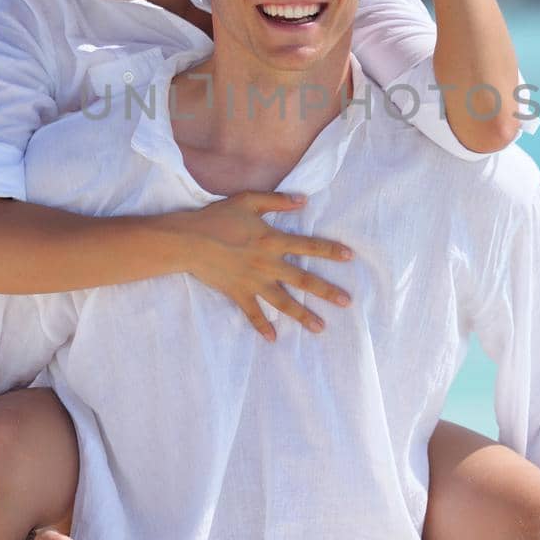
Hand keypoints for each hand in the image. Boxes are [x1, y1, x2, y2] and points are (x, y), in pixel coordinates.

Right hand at [171, 191, 353, 340]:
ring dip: (302, 315)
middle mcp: (267, 264)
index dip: (330, 250)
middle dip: (326, 291)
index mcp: (272, 240)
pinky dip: (262, 327)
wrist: (189, 240)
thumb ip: (277, 201)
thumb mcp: (248, 201)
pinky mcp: (238, 293)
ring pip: (283, 302)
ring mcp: (253, 282)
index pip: (308, 245)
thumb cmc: (217, 218)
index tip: (350, 257)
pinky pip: (253, 314)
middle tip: (346, 302)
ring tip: (320, 327)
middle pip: (303, 279)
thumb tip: (303, 200)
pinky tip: (274, 340)